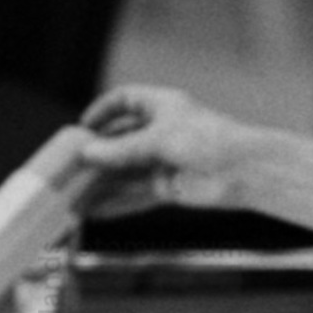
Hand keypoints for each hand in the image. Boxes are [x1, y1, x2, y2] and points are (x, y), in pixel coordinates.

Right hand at [76, 85, 253, 216]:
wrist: (246, 171)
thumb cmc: (210, 141)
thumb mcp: (159, 139)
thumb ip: (122, 149)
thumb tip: (87, 154)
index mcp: (164, 107)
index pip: (127, 100)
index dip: (103, 110)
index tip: (81, 126)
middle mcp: (162, 132)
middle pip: (119, 141)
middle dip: (94, 155)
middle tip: (66, 169)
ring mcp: (165, 161)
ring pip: (124, 172)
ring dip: (99, 184)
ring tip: (71, 196)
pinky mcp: (169, 187)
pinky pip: (134, 196)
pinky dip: (114, 204)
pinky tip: (93, 212)